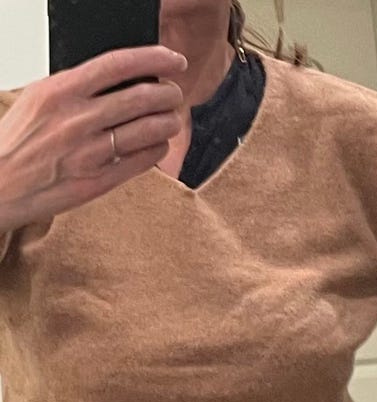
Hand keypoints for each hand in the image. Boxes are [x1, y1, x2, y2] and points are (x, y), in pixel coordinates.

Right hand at [0, 44, 187, 229]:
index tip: (173, 60)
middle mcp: (77, 120)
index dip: (154, 59)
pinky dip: (156, 149)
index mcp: (61, 91)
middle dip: (168, 94)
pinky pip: (140, 161)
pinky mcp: (96, 182)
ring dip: (168, 122)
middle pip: (141, 98)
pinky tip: (158, 144)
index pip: (118, 64)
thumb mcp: (39, 100)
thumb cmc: (16, 143)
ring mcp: (88, 153)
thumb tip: (116, 78)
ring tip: (171, 119)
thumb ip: (76, 88)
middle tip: (174, 95)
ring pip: (147, 130)